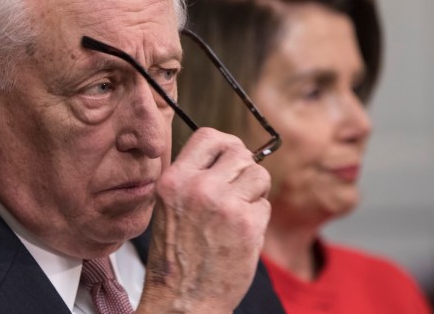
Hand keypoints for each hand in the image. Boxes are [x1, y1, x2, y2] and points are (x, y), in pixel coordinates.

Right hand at [136, 128, 271, 313]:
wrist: (182, 298)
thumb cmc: (176, 256)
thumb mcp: (168, 206)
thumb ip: (193, 177)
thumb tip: (226, 154)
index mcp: (174, 180)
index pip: (209, 136)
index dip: (226, 144)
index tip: (231, 156)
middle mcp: (198, 187)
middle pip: (240, 153)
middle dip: (244, 170)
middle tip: (237, 191)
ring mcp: (224, 204)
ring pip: (259, 175)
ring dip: (254, 193)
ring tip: (238, 213)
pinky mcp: (247, 224)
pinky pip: (265, 205)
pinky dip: (258, 219)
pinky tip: (240, 235)